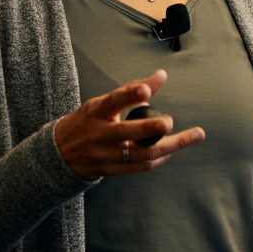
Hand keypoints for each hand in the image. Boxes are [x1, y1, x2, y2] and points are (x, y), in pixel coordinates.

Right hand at [54, 69, 204, 179]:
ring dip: (170, 146)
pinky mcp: (112, 170)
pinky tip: (172, 150)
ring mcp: (106, 155)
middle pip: (128, 132)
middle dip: (151, 128)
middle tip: (169, 122)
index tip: (146, 89)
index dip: (130, 94)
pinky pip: (141, 166)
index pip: (114, 100)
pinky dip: (160, 157)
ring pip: (142, 153)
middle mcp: (100, 134)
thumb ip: (127, 92)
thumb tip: (156, 81)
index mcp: (96, 112)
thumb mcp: (99, 103)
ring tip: (192, 135)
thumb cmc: (86, 123)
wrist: (60, 154)